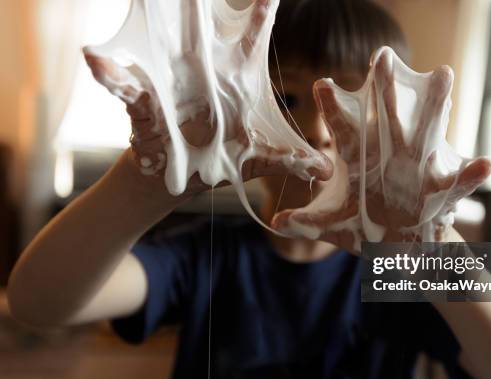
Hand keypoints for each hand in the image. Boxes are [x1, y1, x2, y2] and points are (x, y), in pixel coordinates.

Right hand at [83, 0, 331, 197]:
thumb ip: (290, 160)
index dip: (260, 15)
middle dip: (202, 3)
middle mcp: (203, 75)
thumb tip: (326, 170)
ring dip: (150, 24)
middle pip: (204, 32)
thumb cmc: (218, 159)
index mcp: (234, 82)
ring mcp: (173, 86)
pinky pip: (127, 89)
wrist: (177, 180)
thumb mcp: (257, 158)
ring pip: (159, 48)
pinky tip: (94, 60)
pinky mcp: (147, 106)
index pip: (250, 41)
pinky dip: (110, 76)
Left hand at [272, 50, 490, 251]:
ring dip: (436, 106)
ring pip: (427, 132)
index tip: (323, 84)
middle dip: (384, 87)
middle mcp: (388, 155)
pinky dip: (471, 175)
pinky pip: (458, 181)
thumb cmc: (360, 229)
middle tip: (382, 55)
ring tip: (444, 74)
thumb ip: (306, 223)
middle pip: (386, 117)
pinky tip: (487, 165)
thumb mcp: (331, 226)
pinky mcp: (439, 191)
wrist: (396, 248)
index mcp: (358, 160)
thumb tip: (276, 222)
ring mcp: (416, 169)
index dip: (333, 109)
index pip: (343, 129)